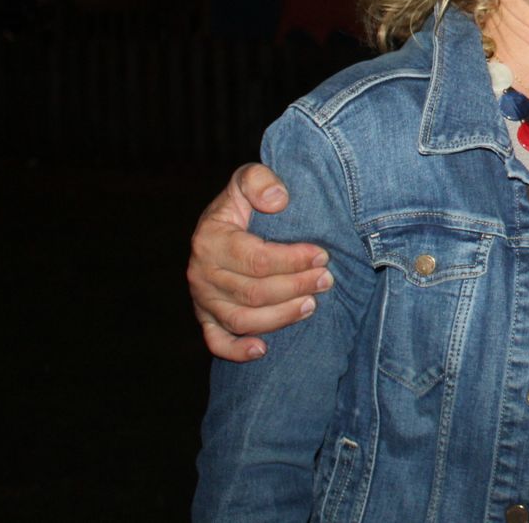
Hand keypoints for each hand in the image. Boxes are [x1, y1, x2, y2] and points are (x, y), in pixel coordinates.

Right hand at [187, 162, 333, 360]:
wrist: (226, 222)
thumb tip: (277, 200)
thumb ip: (260, 181)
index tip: (322, 255)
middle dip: (296, 287)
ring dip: (280, 317)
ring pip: (242, 320)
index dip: (293, 260)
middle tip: (326, 279)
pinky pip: (217, 342)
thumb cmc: (244, 202)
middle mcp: (201, 273)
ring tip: (312, 305)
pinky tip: (263, 349)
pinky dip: (237, 350)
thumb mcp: (248, 178)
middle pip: (254, 292)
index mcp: (210, 240)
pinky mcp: (206, 317)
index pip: (257, 259)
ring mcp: (202, 299)